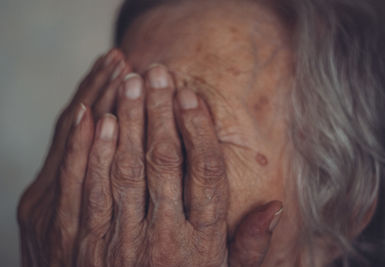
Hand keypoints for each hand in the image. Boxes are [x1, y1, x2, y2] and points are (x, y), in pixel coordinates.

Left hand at [18, 53, 282, 265]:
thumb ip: (249, 248)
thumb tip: (274, 207)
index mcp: (201, 245)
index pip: (206, 176)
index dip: (199, 131)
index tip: (192, 97)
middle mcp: (165, 239)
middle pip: (164, 162)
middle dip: (160, 112)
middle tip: (158, 72)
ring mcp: (122, 242)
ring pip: (126, 169)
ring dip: (127, 121)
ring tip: (130, 83)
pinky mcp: (86, 244)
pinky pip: (88, 191)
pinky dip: (92, 152)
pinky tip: (97, 119)